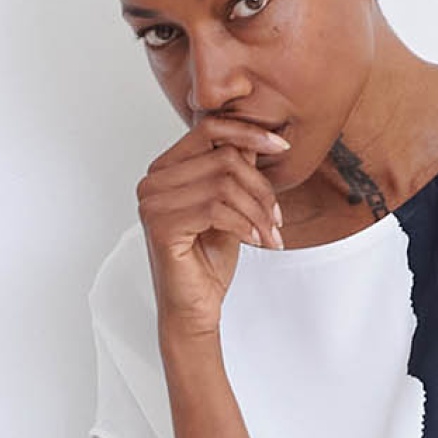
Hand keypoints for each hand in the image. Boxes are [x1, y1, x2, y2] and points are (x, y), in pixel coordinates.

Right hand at [136, 115, 290, 339]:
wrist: (194, 308)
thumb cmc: (208, 260)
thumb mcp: (231, 207)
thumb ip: (235, 172)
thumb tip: (255, 138)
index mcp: (166, 169)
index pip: (209, 129)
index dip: (249, 132)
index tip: (283, 146)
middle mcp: (153, 181)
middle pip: (223, 158)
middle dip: (261, 188)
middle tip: (277, 219)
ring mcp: (154, 203)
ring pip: (224, 184)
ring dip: (258, 212)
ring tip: (271, 235)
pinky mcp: (162, 226)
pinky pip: (217, 210)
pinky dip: (246, 226)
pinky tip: (257, 242)